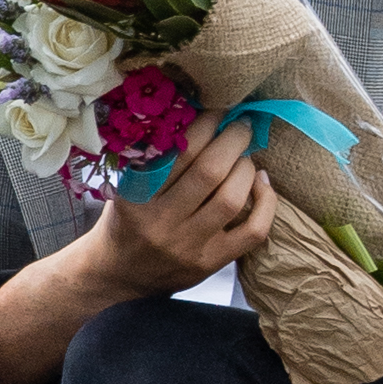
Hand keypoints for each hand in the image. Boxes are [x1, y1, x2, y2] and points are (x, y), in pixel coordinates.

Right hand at [84, 112, 275, 296]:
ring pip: (231, 199)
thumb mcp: (127, 187)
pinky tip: (262, 183)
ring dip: (246, 168)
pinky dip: (266, 203)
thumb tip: (201, 116)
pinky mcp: (211, 263)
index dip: (205, 126)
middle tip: (242, 125)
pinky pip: (253, 231)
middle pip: (209, 172)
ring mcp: (189, 246)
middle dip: (232, 140)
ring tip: (246, 155)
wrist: (116, 274)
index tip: (219, 109)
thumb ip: (156, 160)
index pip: (178, 154)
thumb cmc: (125, 220)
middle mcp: (162, 222)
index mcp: (137, 198)